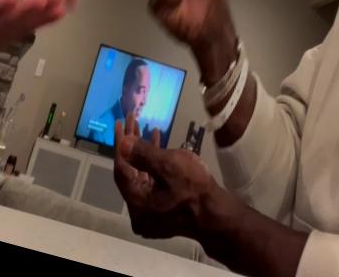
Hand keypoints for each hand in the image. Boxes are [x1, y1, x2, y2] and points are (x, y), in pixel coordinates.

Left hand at [114, 112, 216, 239]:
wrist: (218, 215)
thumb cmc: (195, 189)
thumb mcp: (169, 166)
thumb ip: (143, 154)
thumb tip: (123, 142)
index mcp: (137, 204)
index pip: (121, 169)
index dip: (120, 144)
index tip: (120, 122)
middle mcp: (139, 212)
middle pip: (130, 173)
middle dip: (131, 146)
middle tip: (132, 121)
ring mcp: (151, 214)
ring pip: (141, 177)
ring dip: (143, 154)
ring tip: (145, 129)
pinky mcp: (162, 211)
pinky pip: (151, 184)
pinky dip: (153, 166)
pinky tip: (159, 146)